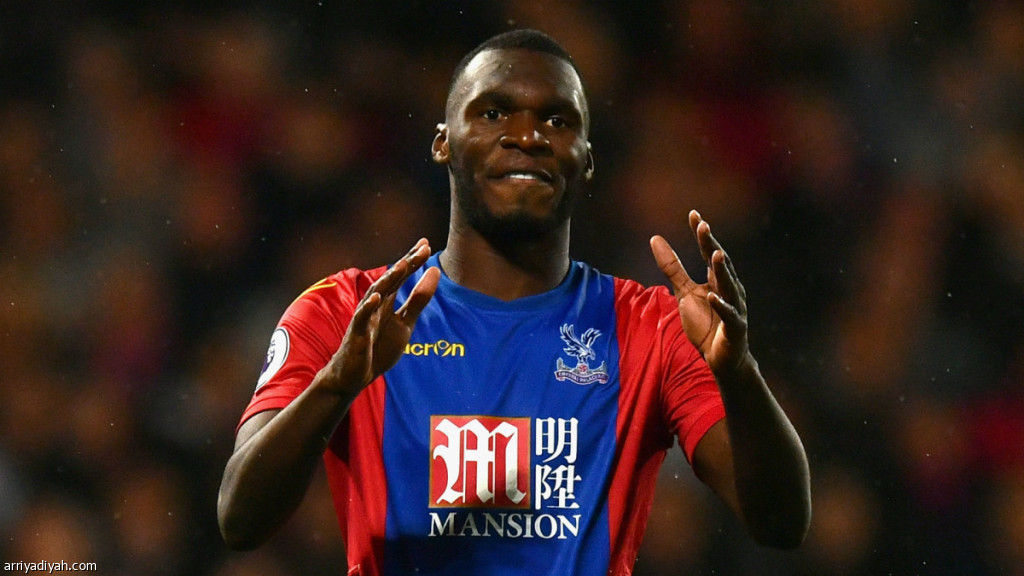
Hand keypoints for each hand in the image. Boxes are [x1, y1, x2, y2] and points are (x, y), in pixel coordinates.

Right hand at [317, 239, 439, 398]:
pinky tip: (377, 298)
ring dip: (388, 280)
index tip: (426, 244)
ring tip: (402, 266)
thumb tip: (434, 274)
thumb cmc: (377, 347)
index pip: (401, 278)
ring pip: (375, 295)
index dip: (413, 261)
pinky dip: (368, 308)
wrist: (354, 375)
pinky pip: (361, 319)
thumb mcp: (404, 324)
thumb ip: (418, 301)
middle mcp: (375, 305)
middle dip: (406, 264)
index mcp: (387, 302)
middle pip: (390, 281)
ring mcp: (364, 319)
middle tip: (422, 248)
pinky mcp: (356, 335)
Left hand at [650, 210, 749, 374]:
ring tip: (714, 253)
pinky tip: (713, 296)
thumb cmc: (705, 323)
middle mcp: (729, 289)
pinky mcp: (735, 328)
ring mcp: (734, 308)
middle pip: (720, 263)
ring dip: (721, 270)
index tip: (694, 214)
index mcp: (716, 279)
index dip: (701, 234)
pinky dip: (721, 305)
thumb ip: (672, 268)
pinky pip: (729, 315)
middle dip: (711, 245)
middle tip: (703, 225)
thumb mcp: (684, 293)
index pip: (708, 252)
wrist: (720, 358)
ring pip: (729, 286)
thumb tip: (655, 238)